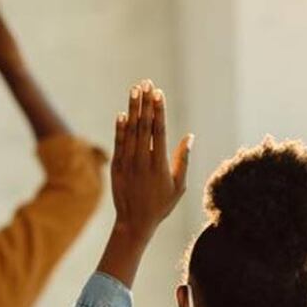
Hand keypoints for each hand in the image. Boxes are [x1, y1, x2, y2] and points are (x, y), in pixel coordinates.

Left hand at [110, 81, 192, 242]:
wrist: (134, 223)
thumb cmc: (161, 205)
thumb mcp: (178, 186)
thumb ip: (182, 160)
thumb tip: (189, 137)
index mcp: (159, 165)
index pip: (158, 131)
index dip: (158, 110)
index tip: (158, 93)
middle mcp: (142, 161)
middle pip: (143, 126)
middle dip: (145, 103)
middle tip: (146, 83)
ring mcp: (127, 164)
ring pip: (130, 131)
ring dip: (132, 109)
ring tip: (135, 91)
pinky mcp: (116, 168)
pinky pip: (118, 144)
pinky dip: (119, 128)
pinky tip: (122, 114)